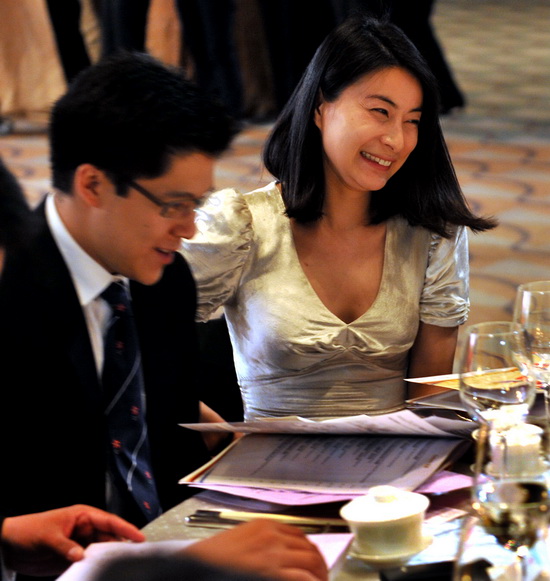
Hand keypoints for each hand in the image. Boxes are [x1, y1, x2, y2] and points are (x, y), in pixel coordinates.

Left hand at [1, 504, 144, 575]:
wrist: (8, 545)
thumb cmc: (29, 531)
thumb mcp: (48, 536)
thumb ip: (65, 546)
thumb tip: (82, 556)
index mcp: (83, 516)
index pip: (109, 521)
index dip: (126, 529)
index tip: (139, 538)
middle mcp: (85, 529)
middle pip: (109, 537)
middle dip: (120, 547)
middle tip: (133, 558)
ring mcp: (79, 544)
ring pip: (100, 552)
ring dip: (107, 559)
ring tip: (120, 568)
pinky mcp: (72, 558)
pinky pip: (89, 563)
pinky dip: (95, 568)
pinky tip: (102, 574)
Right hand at [182, 519, 327, 580]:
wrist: (197, 566)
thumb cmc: (214, 559)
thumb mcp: (242, 541)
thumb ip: (264, 544)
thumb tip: (284, 558)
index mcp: (266, 526)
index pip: (301, 537)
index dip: (311, 554)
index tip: (314, 565)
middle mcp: (273, 536)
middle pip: (310, 550)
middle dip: (320, 567)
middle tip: (321, 580)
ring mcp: (274, 555)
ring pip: (311, 564)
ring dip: (319, 577)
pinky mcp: (273, 573)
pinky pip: (303, 579)